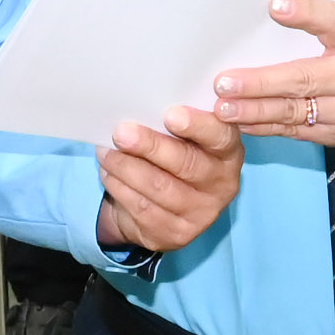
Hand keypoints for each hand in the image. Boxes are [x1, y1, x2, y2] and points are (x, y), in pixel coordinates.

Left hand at [97, 106, 244, 256]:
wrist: (164, 207)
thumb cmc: (174, 156)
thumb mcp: (183, 138)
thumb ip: (176, 122)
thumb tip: (142, 101)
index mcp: (228, 153)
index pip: (221, 137)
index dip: (198, 126)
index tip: (171, 114)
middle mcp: (222, 185)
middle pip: (187, 164)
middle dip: (151, 146)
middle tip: (122, 132)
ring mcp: (201, 214)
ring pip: (159, 187)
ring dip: (126, 167)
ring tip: (106, 151)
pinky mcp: (176, 233)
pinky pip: (143, 208)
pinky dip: (120, 187)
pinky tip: (108, 172)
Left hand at [212, 0, 334, 150]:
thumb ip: (321, 21)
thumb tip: (271, 12)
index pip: (334, 22)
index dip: (305, 14)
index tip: (275, 6)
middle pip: (304, 80)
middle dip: (259, 85)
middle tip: (223, 85)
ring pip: (295, 113)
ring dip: (255, 112)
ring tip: (223, 110)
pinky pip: (298, 131)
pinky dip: (268, 126)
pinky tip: (242, 123)